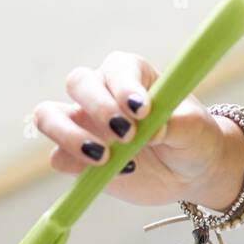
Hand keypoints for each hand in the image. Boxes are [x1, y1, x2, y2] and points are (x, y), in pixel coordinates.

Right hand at [33, 51, 225, 206]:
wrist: (189, 172)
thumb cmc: (193, 137)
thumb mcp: (194, 128)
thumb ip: (175, 124)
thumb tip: (151, 130)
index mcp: (130, 74)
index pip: (117, 69)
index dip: (124, 87)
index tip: (143, 111)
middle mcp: (101, 93)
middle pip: (77, 83)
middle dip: (97, 107)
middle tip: (126, 134)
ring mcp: (84, 124)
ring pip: (49, 117)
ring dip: (69, 135)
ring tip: (104, 157)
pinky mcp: (76, 157)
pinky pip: (59, 157)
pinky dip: (76, 165)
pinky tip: (110, 173)